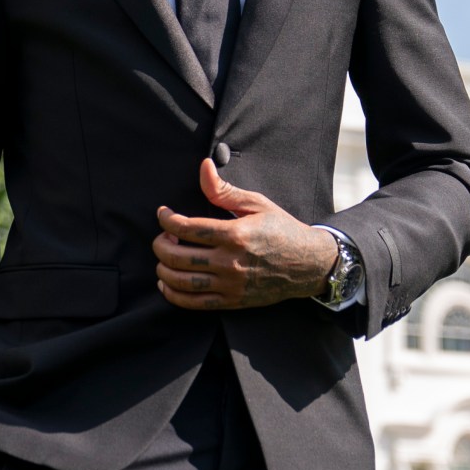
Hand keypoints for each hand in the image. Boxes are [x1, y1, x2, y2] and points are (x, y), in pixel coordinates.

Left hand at [153, 158, 337, 310]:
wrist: (308, 264)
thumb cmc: (281, 230)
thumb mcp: (256, 203)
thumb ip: (224, 190)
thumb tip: (203, 167)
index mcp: (235, 234)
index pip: (187, 228)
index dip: (167, 219)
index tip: (163, 213)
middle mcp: (230, 262)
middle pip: (178, 256)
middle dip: (160, 244)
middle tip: (163, 236)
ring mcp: (230, 285)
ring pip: (181, 281)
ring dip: (163, 269)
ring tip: (164, 257)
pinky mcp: (232, 301)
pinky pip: (194, 303)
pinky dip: (173, 294)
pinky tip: (166, 282)